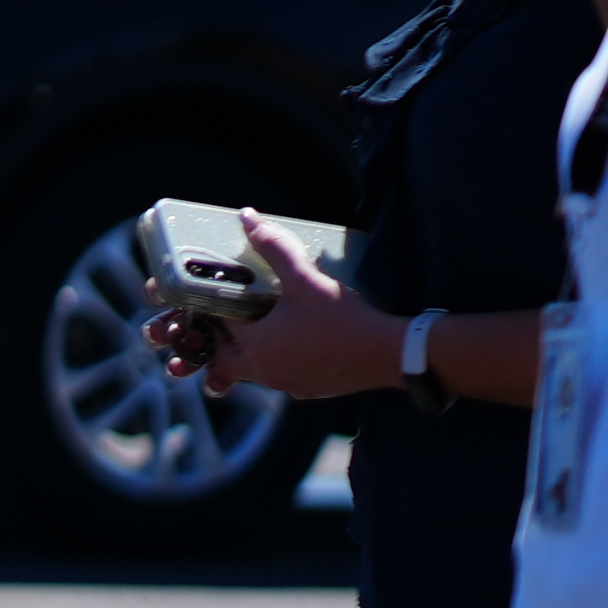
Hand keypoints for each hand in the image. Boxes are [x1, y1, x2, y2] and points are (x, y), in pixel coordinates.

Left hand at [179, 211, 399, 401]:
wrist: (392, 354)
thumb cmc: (344, 318)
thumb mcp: (304, 278)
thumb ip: (273, 246)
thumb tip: (247, 217)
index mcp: (256, 349)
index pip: (219, 326)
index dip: (215, 306)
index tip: (219, 290)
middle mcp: (267, 374)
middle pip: (226, 357)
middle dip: (223, 336)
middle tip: (232, 311)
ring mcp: (289, 386)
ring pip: (253, 370)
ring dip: (251, 349)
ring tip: (261, 323)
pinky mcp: (311, 390)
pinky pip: (281, 376)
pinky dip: (278, 359)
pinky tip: (294, 339)